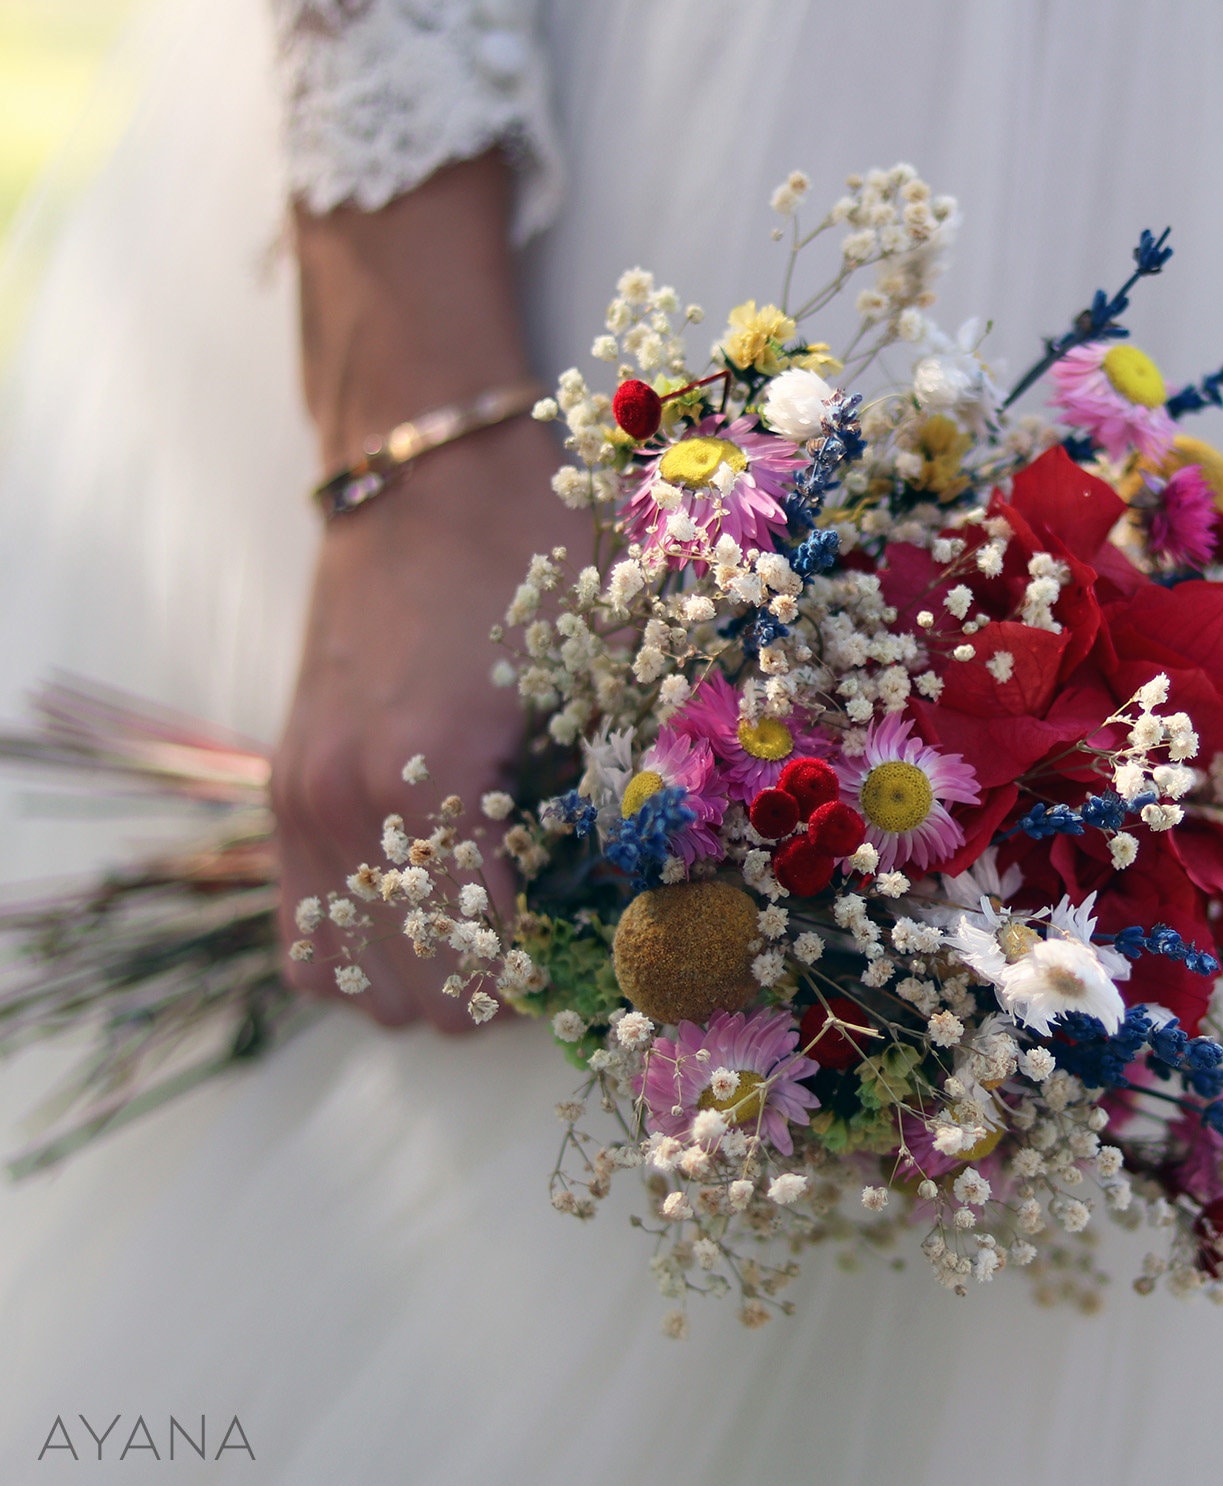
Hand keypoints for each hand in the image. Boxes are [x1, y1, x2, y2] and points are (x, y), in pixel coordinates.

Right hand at [273, 419, 570, 1028]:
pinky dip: (363, 940)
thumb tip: (660, 906)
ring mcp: (297, 800)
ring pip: (348, 979)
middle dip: (499, 988)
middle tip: (561, 935)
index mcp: (430, 779)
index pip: (487, 966)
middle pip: (419, 998)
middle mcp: (340, 807)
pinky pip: (302, 926)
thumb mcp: (599, 668)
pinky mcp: (282, 785)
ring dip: (425, 975)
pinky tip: (429, 897)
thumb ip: (622, 796)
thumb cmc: (530, 554)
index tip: (608, 953)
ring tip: (492, 923)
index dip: (559, 977)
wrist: (425, 470)